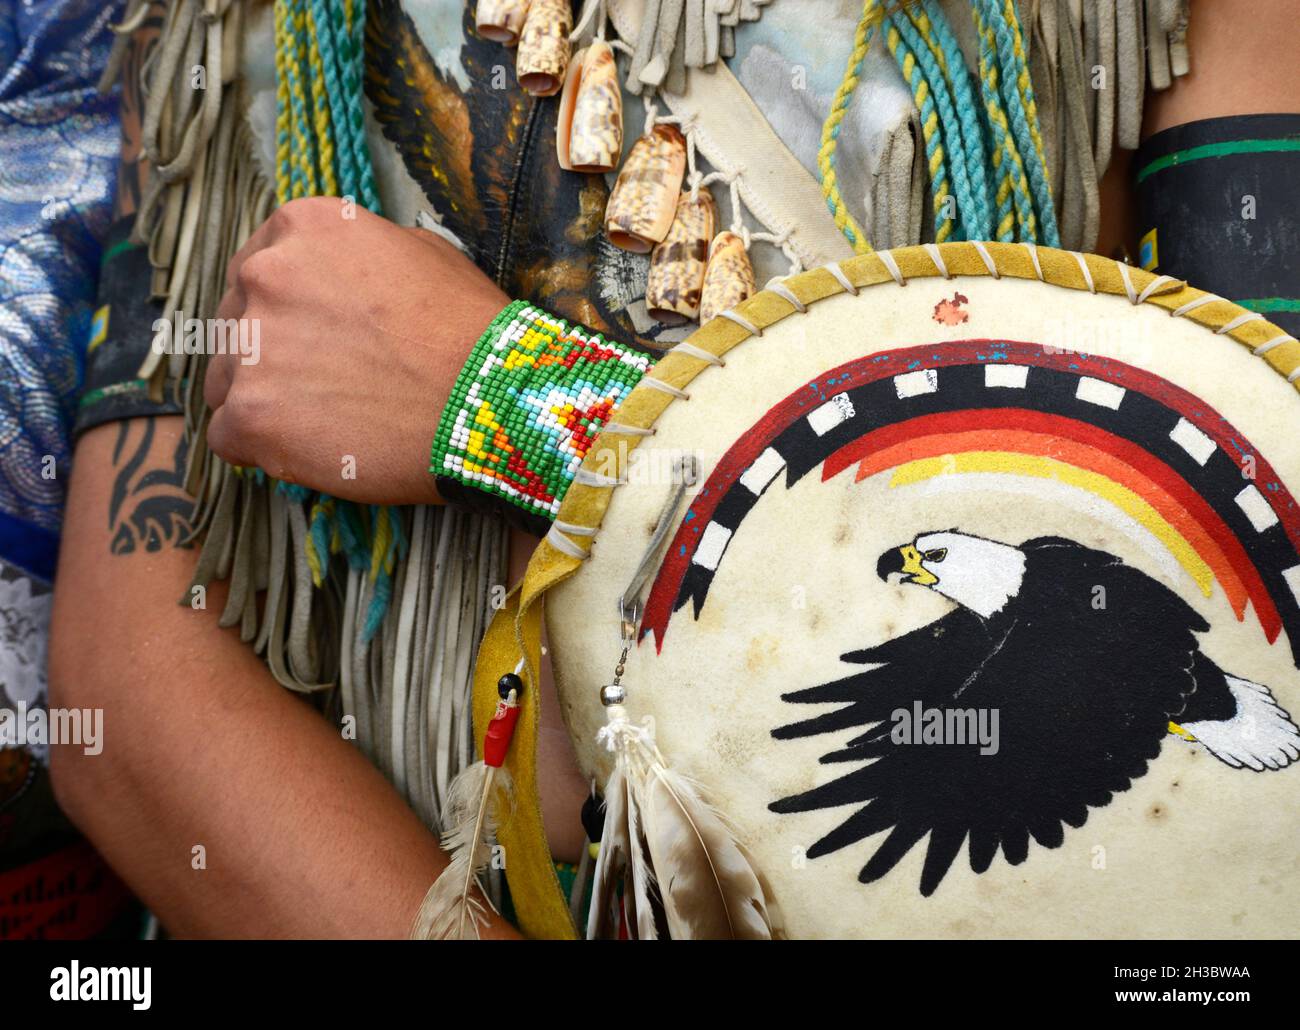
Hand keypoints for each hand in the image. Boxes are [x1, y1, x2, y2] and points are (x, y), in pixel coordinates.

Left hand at [204, 197, 508, 504]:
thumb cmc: (471, 331)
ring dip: (262, 401)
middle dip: (271, 354)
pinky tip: (312, 450)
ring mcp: (250, 347)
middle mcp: (264, 275)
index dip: (285, 310)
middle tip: (327, 385)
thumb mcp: (424, 254)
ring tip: (326, 421)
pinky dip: (262, 450)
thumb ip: (360, 258)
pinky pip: (226, 438)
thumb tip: (343, 279)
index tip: (314, 337)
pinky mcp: (251, 417)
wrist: (491, 400)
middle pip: (232, 323)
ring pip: (223, 381)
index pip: (256, 268)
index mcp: (302, 228)